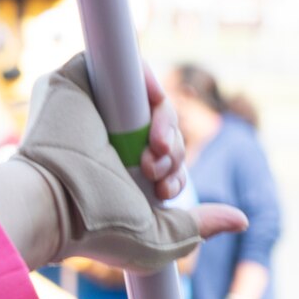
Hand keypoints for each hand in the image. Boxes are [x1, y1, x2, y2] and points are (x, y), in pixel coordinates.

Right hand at [16, 55, 246, 269]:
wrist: (57, 207)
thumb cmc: (98, 230)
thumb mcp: (159, 235)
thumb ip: (198, 224)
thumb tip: (242, 220)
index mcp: (116, 166)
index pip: (162, 149)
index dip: (174, 164)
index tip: (165, 189)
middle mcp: (103, 134)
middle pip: (159, 121)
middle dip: (173, 149)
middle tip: (157, 173)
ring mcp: (89, 106)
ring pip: (145, 94)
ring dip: (165, 122)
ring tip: (155, 155)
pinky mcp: (74, 80)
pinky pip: (121, 62)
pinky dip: (146, 80)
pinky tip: (150, 113)